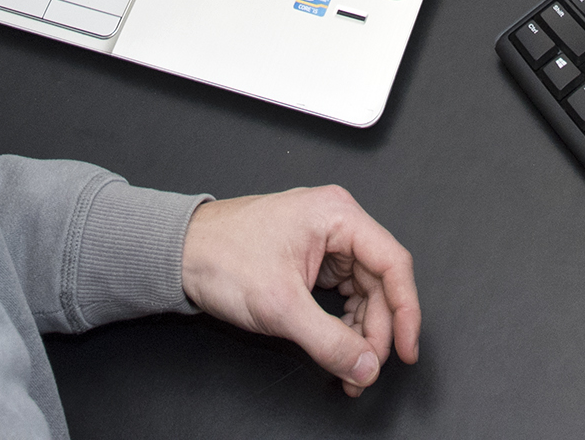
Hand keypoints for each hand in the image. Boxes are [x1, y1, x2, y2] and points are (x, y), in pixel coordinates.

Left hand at [182, 186, 421, 395]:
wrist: (178, 253)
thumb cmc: (219, 256)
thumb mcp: (280, 306)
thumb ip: (329, 340)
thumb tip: (366, 364)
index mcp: (337, 215)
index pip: (393, 264)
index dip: (406, 312)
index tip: (406, 349)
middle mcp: (336, 223)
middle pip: (379, 284)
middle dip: (376, 332)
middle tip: (366, 369)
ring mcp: (323, 241)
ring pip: (362, 293)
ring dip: (359, 333)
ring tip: (351, 368)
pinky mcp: (310, 259)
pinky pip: (341, 295)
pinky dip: (342, 326)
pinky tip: (338, 350)